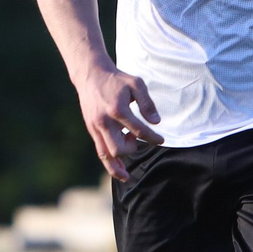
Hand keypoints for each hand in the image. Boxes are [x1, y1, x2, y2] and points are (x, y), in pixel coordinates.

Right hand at [74, 64, 161, 182]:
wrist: (91, 75)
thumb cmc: (116, 80)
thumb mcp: (136, 84)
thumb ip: (147, 103)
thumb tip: (156, 122)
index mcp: (117, 110)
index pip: (138, 130)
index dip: (152, 138)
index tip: (161, 140)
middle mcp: (104, 121)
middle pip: (119, 148)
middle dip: (131, 147)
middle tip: (134, 136)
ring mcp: (95, 127)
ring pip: (106, 155)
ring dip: (117, 165)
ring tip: (126, 175)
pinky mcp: (91, 130)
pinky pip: (99, 151)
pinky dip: (108, 163)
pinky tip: (118, 170)